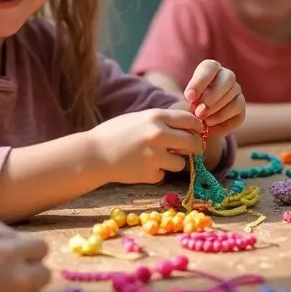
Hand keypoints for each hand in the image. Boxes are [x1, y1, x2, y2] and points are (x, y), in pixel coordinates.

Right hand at [88, 107, 203, 184]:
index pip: (190, 120)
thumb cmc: (113, 133)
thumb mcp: (138, 118)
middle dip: (195, 147)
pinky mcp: (150, 174)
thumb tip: (185, 125)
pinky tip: (141, 167)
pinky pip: (163, 174)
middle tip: (191, 150)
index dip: (197, 127)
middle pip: (193, 143)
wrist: (94, 154)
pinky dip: (156, 172)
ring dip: (174, 162)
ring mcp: (156, 156)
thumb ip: (160, 121)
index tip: (196, 132)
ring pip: (181, 163)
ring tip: (157, 159)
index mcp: (156, 117)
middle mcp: (159, 135)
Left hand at [184, 60, 244, 135]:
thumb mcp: (184, 100)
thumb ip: (190, 99)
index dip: (200, 82)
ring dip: (218, 111)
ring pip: (235, 97)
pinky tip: (210, 128)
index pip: (210, 67)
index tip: (189, 97)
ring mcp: (236, 92)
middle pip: (228, 79)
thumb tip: (193, 100)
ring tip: (204, 122)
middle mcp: (226, 77)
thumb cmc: (187, 106)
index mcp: (210, 69)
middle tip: (199, 112)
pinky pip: (238, 114)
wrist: (195, 123)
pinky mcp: (241, 109)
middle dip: (212, 97)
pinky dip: (224, 122)